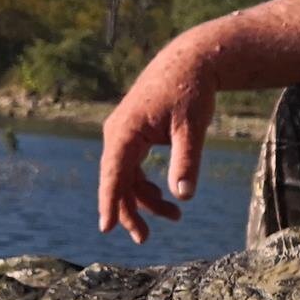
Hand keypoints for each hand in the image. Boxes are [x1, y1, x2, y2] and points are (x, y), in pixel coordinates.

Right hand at [98, 36, 216, 242]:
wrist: (191, 61)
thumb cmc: (191, 91)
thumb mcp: (193, 127)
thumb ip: (187, 161)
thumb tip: (183, 195)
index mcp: (126, 132)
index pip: (113, 174)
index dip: (110, 203)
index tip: (106, 228)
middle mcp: (117, 133)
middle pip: (117, 180)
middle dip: (130, 211)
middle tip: (146, 239)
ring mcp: (123, 133)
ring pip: (126, 175)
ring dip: (144, 199)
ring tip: (175, 217)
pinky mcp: (133, 133)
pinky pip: (131, 165)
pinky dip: (145, 183)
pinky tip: (163, 197)